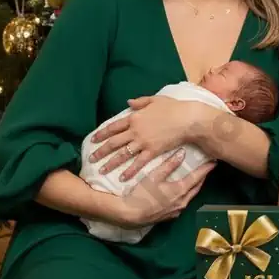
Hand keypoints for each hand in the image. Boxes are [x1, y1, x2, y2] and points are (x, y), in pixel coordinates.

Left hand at [89, 96, 203, 179]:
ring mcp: (142, 142)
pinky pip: (138, 163)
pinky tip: (122, 178)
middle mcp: (135, 130)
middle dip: (101, 151)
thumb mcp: (155, 99)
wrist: (187, 119)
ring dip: (110, 163)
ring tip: (101, 171)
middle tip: (91, 159)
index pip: (113, 126)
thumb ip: (140, 102)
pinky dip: (129, 171)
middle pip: (113, 142)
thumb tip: (128, 102)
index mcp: (134, 117)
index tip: (93, 139)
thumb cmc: (173, 107)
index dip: (102, 133)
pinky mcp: (152, 151)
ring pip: (122, 154)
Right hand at [97, 152, 214, 228]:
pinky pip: (182, 203)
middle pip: (196, 188)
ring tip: (196, 178)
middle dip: (202, 178)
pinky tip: (181, 191)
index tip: (213, 161)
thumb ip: (168, 165)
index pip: (197, 177)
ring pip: (190, 196)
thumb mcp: (154, 176)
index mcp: (180, 191)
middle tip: (206, 168)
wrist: (129, 215)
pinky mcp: (170, 216)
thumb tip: (182, 153)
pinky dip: (185, 194)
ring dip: (194, 186)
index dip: (205, 169)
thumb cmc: (141, 194)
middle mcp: (182, 202)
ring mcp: (176, 211)